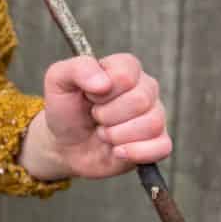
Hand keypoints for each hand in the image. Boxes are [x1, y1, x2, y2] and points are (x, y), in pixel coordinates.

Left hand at [19, 53, 171, 181]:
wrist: (65, 144)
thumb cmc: (66, 109)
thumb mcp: (58, 80)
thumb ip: (78, 69)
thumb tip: (103, 83)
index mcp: (125, 68)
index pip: (126, 75)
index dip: (101, 91)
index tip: (88, 95)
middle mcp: (145, 89)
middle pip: (140, 100)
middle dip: (107, 115)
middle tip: (95, 117)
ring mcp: (154, 116)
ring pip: (151, 124)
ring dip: (116, 135)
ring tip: (103, 133)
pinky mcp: (157, 143)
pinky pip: (162, 147)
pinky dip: (135, 153)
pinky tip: (117, 152)